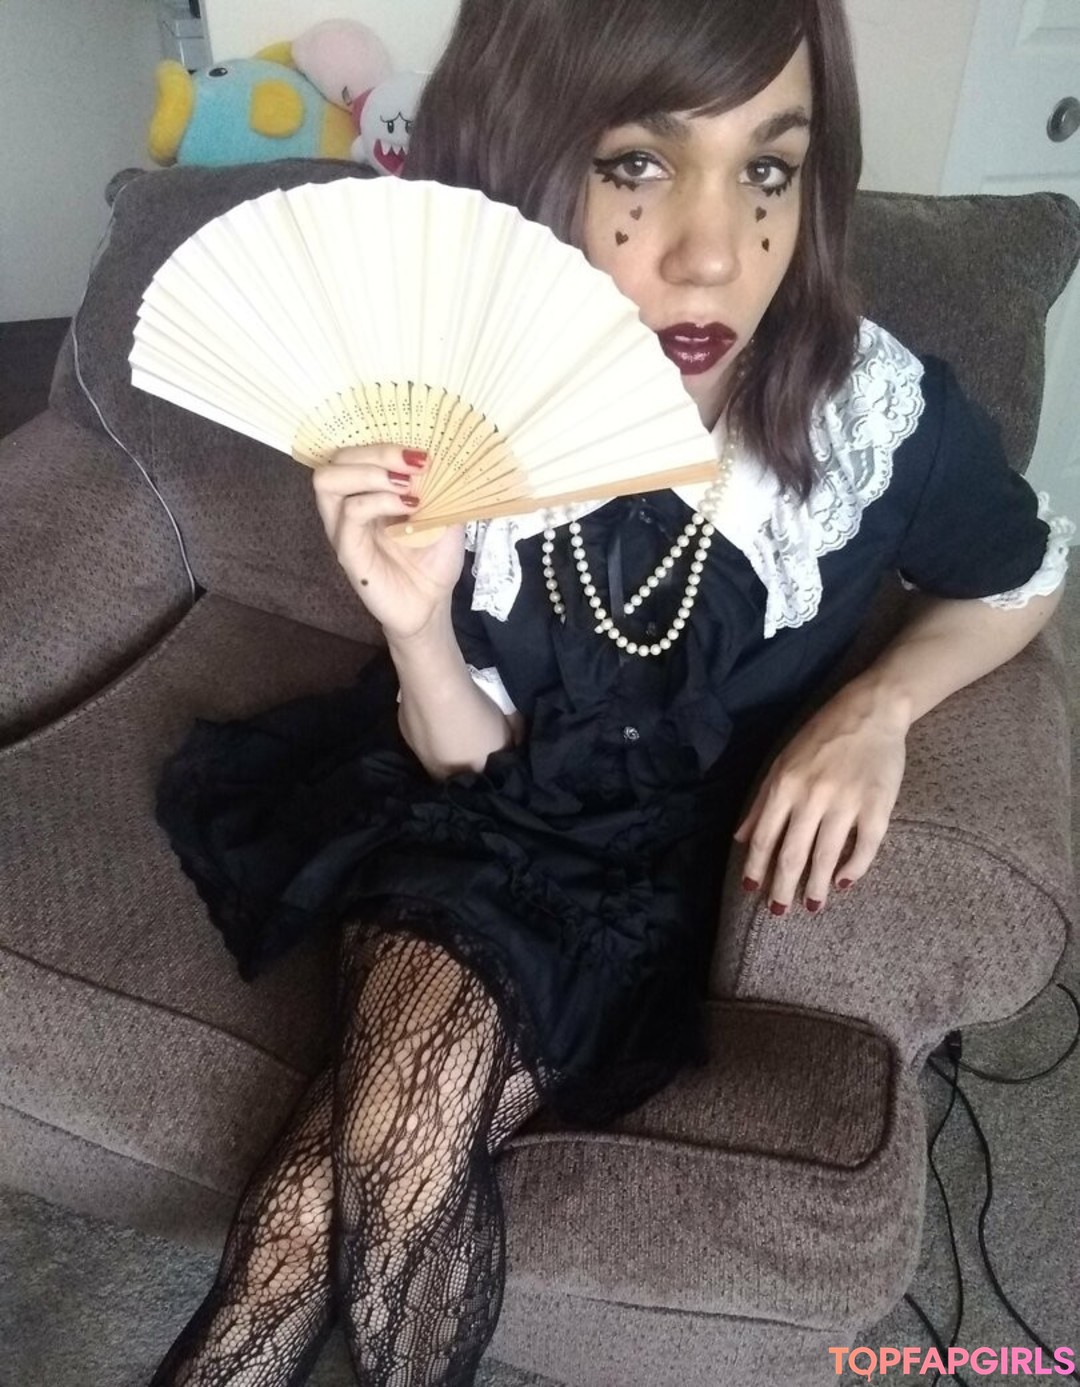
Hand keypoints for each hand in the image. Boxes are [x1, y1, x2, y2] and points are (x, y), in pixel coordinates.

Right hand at [312, 445, 465, 641]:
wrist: (432, 606)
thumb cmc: (433, 560)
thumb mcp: (446, 514)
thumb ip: (438, 485)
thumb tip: (437, 457)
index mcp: (367, 493)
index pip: (356, 452)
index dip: (385, 445)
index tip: (423, 456)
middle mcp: (348, 506)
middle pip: (337, 459)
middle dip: (377, 453)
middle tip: (413, 466)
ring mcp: (344, 529)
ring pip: (328, 481)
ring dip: (369, 473)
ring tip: (405, 486)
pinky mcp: (347, 552)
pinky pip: (350, 514)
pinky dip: (379, 501)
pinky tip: (408, 508)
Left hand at [732, 677, 908, 913]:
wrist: (871, 711)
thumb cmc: (821, 736)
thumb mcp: (782, 762)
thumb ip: (762, 802)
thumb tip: (740, 838)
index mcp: (785, 785)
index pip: (764, 837)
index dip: (756, 868)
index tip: (751, 891)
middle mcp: (812, 796)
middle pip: (792, 854)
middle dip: (783, 887)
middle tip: (779, 912)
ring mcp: (846, 802)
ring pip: (826, 856)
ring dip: (816, 886)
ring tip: (812, 905)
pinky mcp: (878, 805)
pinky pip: (865, 847)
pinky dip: (853, 869)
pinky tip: (843, 882)